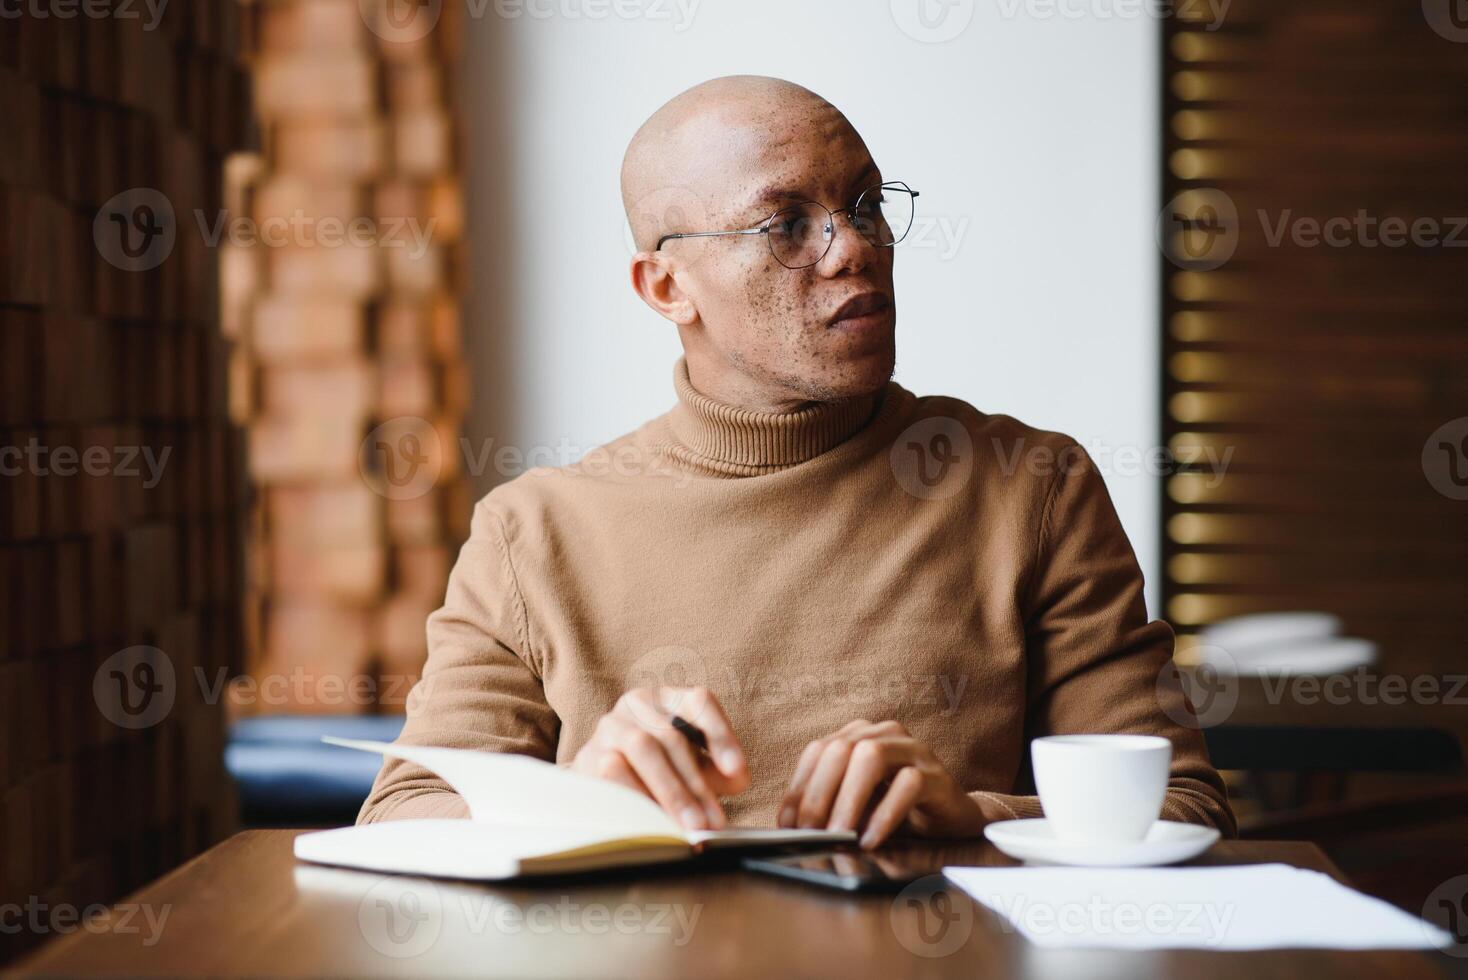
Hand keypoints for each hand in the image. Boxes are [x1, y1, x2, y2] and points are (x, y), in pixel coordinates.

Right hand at [571, 686, 749, 830]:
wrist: (600, 773)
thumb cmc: (658, 766)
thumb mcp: (692, 764)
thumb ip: (716, 770)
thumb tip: (737, 779)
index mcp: (671, 698)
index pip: (700, 702)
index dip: (721, 736)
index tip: (738, 771)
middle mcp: (638, 703)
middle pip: (672, 736)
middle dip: (697, 783)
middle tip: (714, 821)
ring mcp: (611, 725)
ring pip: (643, 749)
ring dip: (671, 792)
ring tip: (692, 825)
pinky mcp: (588, 753)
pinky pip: (612, 771)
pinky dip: (638, 796)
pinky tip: (655, 819)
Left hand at [777, 719, 987, 848]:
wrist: (951, 819)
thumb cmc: (896, 810)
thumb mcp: (856, 806)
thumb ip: (829, 807)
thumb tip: (792, 826)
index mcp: (859, 735)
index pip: (819, 751)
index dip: (799, 786)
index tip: (787, 825)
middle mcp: (885, 733)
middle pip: (841, 750)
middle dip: (819, 794)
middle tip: (810, 833)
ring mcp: (913, 750)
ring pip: (871, 757)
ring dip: (849, 799)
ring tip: (839, 835)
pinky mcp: (937, 775)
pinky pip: (908, 785)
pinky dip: (884, 814)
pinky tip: (870, 839)